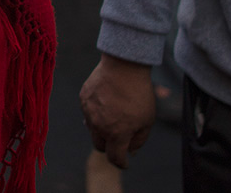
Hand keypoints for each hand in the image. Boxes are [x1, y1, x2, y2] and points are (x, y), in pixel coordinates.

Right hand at [80, 54, 155, 168]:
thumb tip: (131, 151)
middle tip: (120, 140)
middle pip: (100, 146)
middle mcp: (98, 125)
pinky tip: (107, 103)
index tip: (125, 163)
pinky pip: (88, 113)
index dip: (121, 163)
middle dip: (110, 147)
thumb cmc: (139, 94)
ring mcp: (88, 112)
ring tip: (115, 116)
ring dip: (102, 129)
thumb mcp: (147, 121)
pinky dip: (96, 114)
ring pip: (92, 129)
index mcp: (116, 134)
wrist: (123, 67)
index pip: (114, 158)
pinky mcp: (83, 99)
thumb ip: (138, 140)